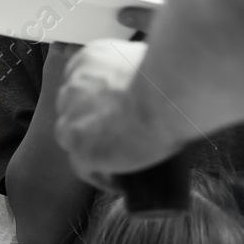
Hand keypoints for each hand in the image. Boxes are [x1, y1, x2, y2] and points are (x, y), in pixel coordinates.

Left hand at [55, 39, 187, 181]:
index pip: (83, 85)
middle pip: (74, 111)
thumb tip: (152, 83)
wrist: (167, 94)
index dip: (97, 103)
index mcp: (89, 60)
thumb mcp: (146, 59)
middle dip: (91, 125)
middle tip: (119, 139)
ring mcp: (71, 117)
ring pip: (73, 139)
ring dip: (92, 150)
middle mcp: (73, 86)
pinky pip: (83, 168)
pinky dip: (101, 177)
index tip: (115, 116)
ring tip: (118, 164)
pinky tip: (120, 184)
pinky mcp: (79, 145)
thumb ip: (135, 69)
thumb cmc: (171, 76)